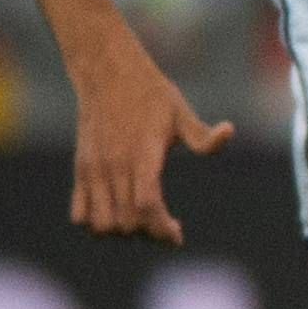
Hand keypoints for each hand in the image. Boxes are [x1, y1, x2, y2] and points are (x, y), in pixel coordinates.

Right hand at [67, 42, 231, 244]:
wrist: (107, 74)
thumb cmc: (151, 94)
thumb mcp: (181, 112)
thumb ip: (203, 135)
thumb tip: (229, 132)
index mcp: (141, 155)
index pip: (147, 205)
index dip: (162, 227)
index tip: (177, 234)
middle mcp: (113, 166)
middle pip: (126, 221)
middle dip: (148, 233)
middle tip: (167, 227)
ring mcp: (94, 170)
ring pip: (100, 224)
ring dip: (122, 232)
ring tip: (142, 222)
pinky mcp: (81, 170)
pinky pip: (78, 214)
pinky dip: (95, 224)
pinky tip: (118, 214)